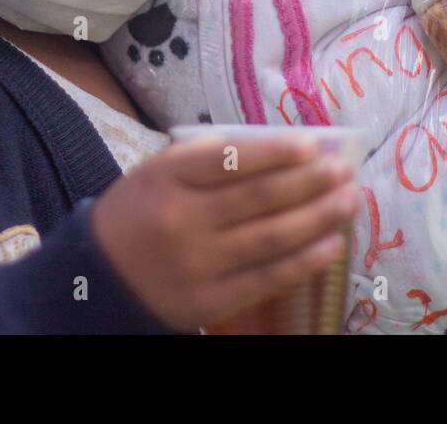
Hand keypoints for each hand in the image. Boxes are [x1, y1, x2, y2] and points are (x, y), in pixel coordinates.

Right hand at [90, 133, 358, 331]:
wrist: (98, 281)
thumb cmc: (138, 214)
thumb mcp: (156, 173)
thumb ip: (204, 158)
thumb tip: (276, 148)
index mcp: (168, 179)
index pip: (229, 160)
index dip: (275, 153)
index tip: (312, 145)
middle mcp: (184, 220)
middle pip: (259, 198)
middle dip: (310, 182)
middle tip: (344, 169)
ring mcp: (199, 264)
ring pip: (271, 237)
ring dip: (318, 217)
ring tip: (348, 200)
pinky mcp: (211, 302)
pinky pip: (267, 279)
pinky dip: (304, 261)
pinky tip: (331, 244)